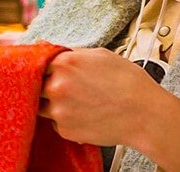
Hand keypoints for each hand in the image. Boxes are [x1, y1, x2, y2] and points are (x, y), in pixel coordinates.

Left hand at [39, 48, 179, 170]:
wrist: (145, 114)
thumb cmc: (128, 82)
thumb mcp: (100, 55)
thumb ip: (71, 53)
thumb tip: (50, 49)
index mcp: (63, 64)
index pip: (35, 62)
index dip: (43, 67)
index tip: (47, 71)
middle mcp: (56, 87)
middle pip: (35, 85)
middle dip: (46, 86)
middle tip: (66, 88)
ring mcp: (58, 111)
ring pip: (42, 106)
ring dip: (54, 104)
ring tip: (79, 102)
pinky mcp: (65, 130)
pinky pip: (56, 123)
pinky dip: (66, 120)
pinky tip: (85, 114)